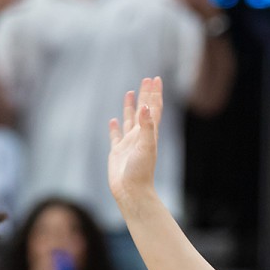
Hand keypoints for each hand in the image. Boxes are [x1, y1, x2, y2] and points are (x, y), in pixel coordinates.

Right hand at [108, 77, 162, 203]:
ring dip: (130, 106)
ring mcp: (128, 143)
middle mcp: (140, 136)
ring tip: (130, 92)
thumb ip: (147, 126)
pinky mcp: (117, 152)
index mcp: (149, 133)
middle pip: (143, 110)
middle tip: (146, 79)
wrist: (131, 191)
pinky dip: (115, 127)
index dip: (154, 93)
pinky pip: (116, 136)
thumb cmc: (141, 171)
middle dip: (145, 94)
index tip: (156, 78)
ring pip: (129, 120)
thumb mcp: (146, 146)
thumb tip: (146, 107)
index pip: (153, 108)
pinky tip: (113, 120)